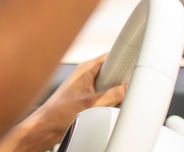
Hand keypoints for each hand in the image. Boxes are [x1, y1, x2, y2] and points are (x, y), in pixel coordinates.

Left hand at [0, 54, 124, 151]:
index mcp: (86, 69)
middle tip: (130, 90)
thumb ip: (112, 95)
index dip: (125, 60)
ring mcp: (87, 87)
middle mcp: (87, 75)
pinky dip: (112, 102)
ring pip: (111, 87)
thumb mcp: (90, 104)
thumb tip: (128, 88)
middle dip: (123, 81)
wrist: (46, 126)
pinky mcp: (87, 98)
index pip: (111, 56)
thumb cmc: (58, 112)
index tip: (138, 65)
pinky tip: (112, 109)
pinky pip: (106, 97)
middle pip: (114, 73)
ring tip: (119, 102)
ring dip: (117, 94)